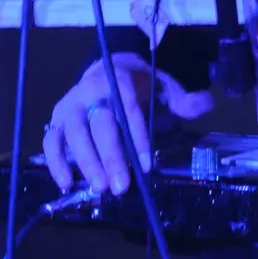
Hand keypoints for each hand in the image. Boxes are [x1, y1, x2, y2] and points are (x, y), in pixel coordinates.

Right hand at [42, 53, 213, 195]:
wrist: (107, 69)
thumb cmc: (139, 84)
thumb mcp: (164, 87)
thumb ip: (184, 99)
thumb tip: (206, 103)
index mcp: (118, 80)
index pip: (128, 111)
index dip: (137, 138)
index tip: (146, 165)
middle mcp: (89, 92)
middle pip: (99, 125)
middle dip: (110, 157)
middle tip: (121, 187)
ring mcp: (69, 107)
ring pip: (73, 135)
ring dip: (85, 163)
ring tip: (100, 189)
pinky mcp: (56, 121)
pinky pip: (51, 142)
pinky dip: (56, 163)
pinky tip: (67, 184)